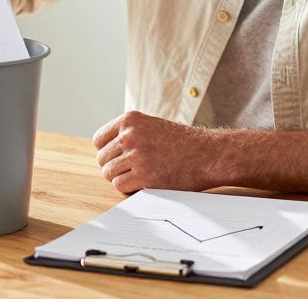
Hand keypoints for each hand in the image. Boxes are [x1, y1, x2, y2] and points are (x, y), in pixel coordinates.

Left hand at [93, 110, 220, 193]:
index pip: (99, 139)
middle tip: (133, 169)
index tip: (118, 158)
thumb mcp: (151, 126)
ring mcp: (136, 155)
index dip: (107, 151)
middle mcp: (130, 135)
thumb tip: (103, 150)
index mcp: (130, 120)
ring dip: (122, 178)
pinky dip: (129, 188)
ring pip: (109, 173)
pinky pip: (120, 185)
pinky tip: (144, 183)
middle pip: (102, 159)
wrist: (207, 154)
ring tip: (140, 175)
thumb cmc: (181, 143)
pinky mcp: (144, 175)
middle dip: (114, 166)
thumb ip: (129, 134)